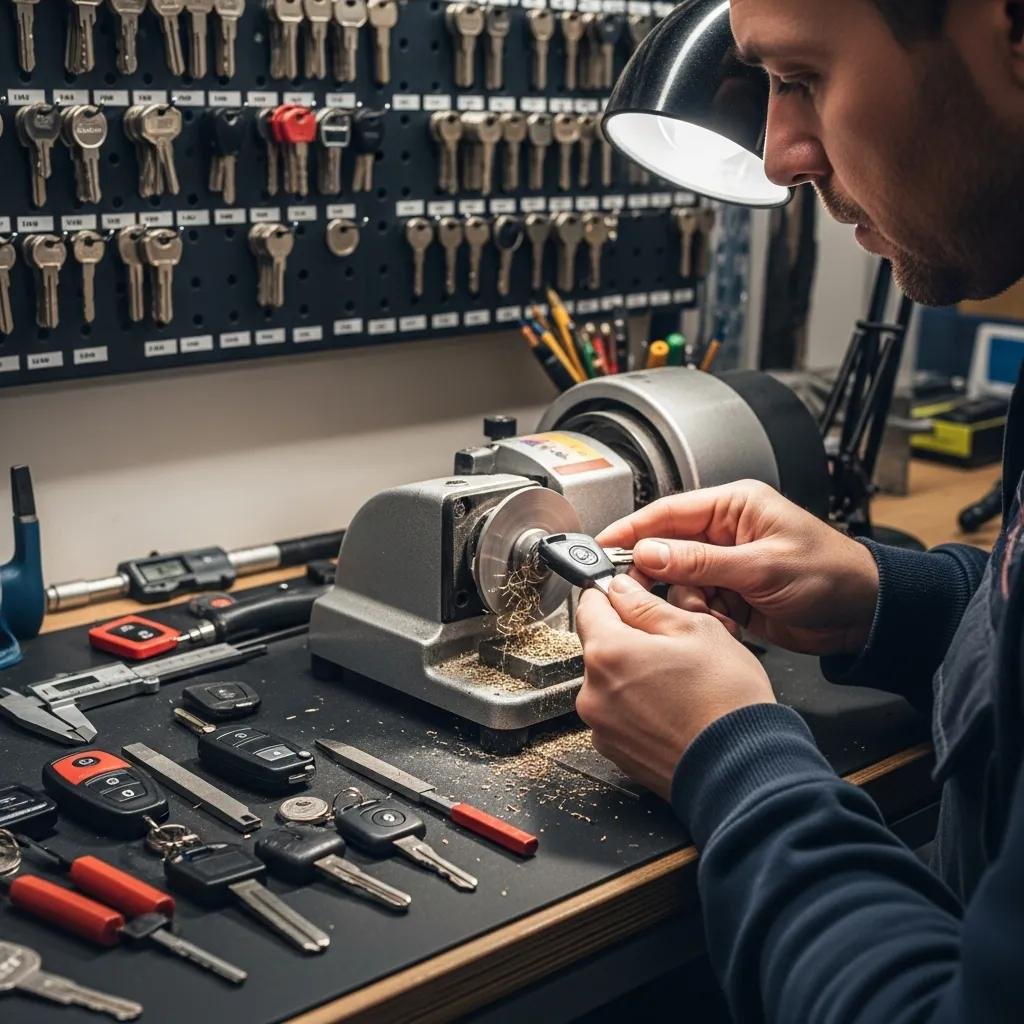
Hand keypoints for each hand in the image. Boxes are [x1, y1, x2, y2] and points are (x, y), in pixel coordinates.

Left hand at [575, 574, 774, 798]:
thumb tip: (623, 590)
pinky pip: (619, 713)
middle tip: (671, 641)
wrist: (742, 770)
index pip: (589, 604)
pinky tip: (673, 707)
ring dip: (635, 672)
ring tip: (679, 680)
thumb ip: (647, 604)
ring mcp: (601, 726)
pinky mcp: (615, 750)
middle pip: (600, 645)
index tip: (630, 592)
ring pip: (611, 680)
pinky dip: (639, 705)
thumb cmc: (726, 702)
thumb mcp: (696, 630)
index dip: (612, 592)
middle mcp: (593, 692)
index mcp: (607, 653)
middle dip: (629, 636)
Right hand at [597, 480, 878, 656]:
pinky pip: (697, 602)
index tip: (602, 545)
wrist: (863, 616)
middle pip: (667, 548)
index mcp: (734, 506)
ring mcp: (727, 563)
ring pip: (678, 580)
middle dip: (659, 574)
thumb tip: (650, 553)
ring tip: (711, 612)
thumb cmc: (831, 575)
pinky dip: (703, 616)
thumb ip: (701, 561)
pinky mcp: (731, 592)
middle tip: (645, 594)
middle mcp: (726, 531)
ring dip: (688, 601)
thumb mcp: (762, 567)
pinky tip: (724, 622)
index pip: (669, 512)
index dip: (632, 529)